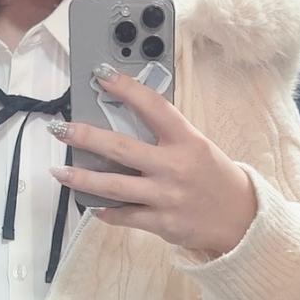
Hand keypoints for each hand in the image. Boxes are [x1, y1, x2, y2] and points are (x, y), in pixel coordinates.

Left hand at [49, 64, 257, 255]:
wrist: (239, 218)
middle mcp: (174, 167)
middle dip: (86, 138)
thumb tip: (123, 122)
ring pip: (115, 186)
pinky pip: (124, 216)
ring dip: (83, 179)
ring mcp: (166, 197)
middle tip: (61, 129)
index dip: (126, 89)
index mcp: (186, 140)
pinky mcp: (161, 223)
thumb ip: (164, 136)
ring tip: (60, 173)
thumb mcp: (196, 146)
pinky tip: (91, 204)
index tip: (100, 75)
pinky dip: (105, 210)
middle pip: (121, 148)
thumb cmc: (212, 177)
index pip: (153, 107)